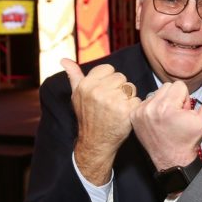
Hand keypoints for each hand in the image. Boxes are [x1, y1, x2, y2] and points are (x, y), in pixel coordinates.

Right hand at [63, 59, 140, 183]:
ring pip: (130, 87)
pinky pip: (137, 100)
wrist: (95, 142)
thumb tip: (63, 59)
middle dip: (119, 88)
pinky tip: (124, 116)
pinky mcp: (126, 110)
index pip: (109, 69)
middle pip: (121, 77)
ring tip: (117, 109)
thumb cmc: (87, 116)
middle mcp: (98, 91)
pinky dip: (134, 108)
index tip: (104, 92)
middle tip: (111, 103)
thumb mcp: (76, 95)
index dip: (109, 80)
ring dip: (128, 97)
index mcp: (86, 85)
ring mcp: (112, 101)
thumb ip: (73, 75)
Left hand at [130, 81, 201, 170]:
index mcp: (167, 107)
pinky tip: (158, 121)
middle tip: (177, 116)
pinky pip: (146, 101)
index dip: (186, 99)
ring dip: (163, 102)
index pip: (179, 85)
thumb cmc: (188, 141)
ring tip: (168, 119)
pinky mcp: (134, 116)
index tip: (184, 113)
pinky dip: (153, 108)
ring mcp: (140, 113)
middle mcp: (151, 108)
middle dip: (174, 98)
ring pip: (156, 92)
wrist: (172, 160)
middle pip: (167, 86)